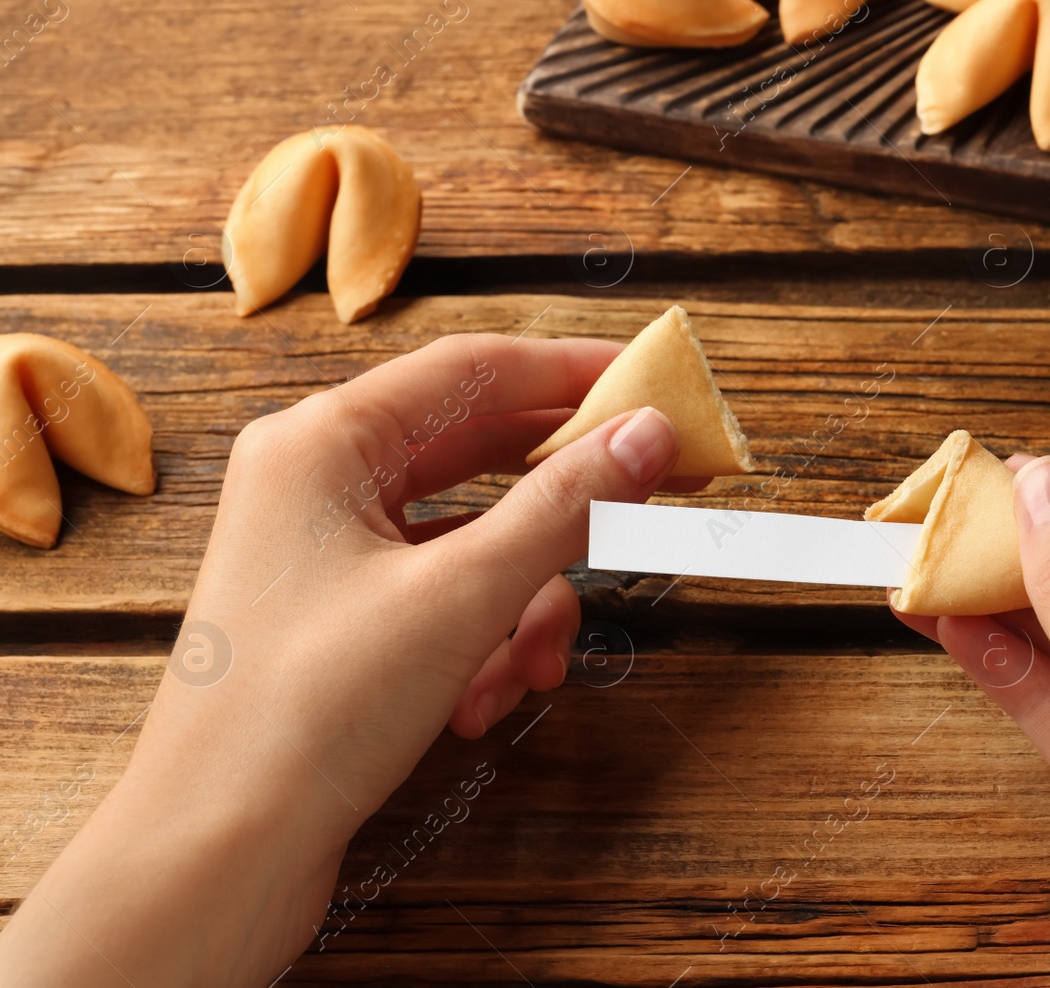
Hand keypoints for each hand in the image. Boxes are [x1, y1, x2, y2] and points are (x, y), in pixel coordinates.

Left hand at [0, 333, 698, 987]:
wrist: (216, 857)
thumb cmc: (307, 712)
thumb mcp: (461, 596)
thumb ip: (564, 507)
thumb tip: (648, 434)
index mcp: (323, 443)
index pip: (473, 370)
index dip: (574, 374)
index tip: (655, 386)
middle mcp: (319, 484)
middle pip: (478, 456)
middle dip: (564, 501)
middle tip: (652, 501)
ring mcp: (327, 555)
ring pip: (471, 541)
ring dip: (524, 603)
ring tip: (537, 667)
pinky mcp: (342, 621)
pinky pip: (444, 600)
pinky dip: (481, 644)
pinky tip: (480, 704)